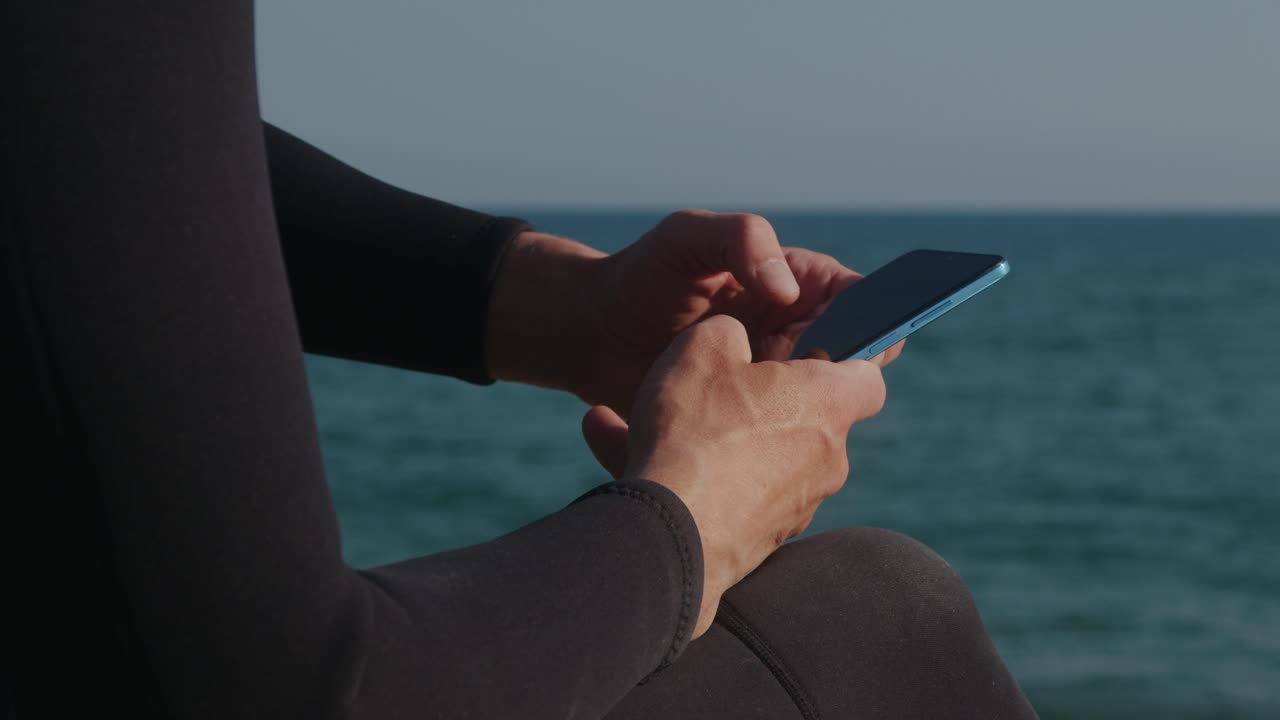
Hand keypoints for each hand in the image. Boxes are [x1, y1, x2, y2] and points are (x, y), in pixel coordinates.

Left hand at [485, 209, 901, 416]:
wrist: (586, 337)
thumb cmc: (637, 277)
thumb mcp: (685, 238)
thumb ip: (741, 239)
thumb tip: (788, 290)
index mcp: (788, 283)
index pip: (849, 297)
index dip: (868, 315)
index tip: (867, 334)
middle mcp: (788, 333)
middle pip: (844, 356)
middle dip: (841, 371)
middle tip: (814, 381)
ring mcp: (768, 381)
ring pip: (815, 402)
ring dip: (804, 409)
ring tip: (768, 407)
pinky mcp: (743, 422)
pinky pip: (775, 435)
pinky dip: (769, 436)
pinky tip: (737, 431)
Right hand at [580, 315, 886, 637]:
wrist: (673, 537)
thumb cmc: (698, 431)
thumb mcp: (702, 349)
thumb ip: (726, 330)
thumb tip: (732, 339)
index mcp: (827, 404)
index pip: (867, 374)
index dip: (842, 355)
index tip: (805, 348)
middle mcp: (825, 459)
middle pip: (802, 417)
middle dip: (757, 400)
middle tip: (710, 383)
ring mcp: (795, 506)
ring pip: (751, 457)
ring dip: (707, 437)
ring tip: (642, 419)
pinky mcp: (759, 541)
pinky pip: (722, 493)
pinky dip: (685, 474)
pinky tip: (612, 443)